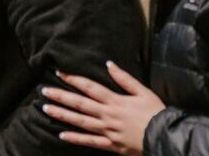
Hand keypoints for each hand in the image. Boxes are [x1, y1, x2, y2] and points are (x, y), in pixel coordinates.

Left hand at [41, 62, 163, 154]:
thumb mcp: (143, 91)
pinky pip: (90, 142)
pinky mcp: (111, 145)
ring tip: (46, 109)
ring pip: (81, 122)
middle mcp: (108, 115)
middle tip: (43, 91)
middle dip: (61, 96)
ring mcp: (107, 131)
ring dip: (62, 115)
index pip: (90, 87)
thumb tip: (109, 64)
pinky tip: (62, 135)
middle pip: (80, 104)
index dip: (73, 79)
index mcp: (115, 100)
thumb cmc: (155, 113)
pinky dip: (75, 138)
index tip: (59, 72)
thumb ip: (125, 78)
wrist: (164, 137)